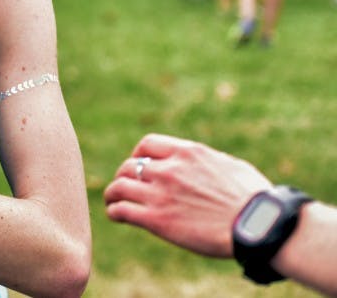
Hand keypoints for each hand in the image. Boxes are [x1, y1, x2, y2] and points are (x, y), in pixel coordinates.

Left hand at [103, 133, 271, 257]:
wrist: (258, 225)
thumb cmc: (255, 199)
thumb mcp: (228, 165)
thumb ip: (206, 162)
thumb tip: (202, 165)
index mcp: (187, 152)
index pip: (147, 144)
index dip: (138, 154)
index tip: (138, 164)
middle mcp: (169, 169)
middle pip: (129, 166)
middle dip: (125, 175)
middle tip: (125, 186)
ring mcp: (160, 194)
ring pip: (119, 186)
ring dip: (113, 193)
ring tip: (112, 199)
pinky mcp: (157, 219)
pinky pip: (122, 210)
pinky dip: (115, 211)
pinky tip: (116, 215)